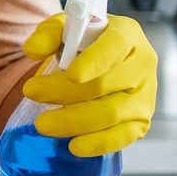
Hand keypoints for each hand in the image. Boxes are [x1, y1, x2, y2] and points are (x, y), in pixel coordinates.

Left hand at [19, 14, 158, 157]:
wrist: (102, 63)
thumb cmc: (85, 43)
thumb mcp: (65, 29)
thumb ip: (48, 34)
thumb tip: (32, 49)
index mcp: (127, 35)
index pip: (114, 46)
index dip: (95, 62)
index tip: (72, 74)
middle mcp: (142, 64)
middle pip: (106, 84)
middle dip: (65, 92)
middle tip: (31, 93)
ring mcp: (145, 95)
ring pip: (112, 113)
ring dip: (74, 121)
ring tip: (43, 124)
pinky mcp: (141, 121)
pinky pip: (122, 136)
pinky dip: (99, 143)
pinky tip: (74, 146)